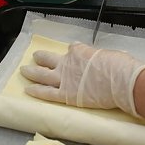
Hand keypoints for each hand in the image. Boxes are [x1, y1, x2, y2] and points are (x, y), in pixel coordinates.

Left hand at [21, 42, 144, 116]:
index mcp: (80, 51)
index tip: (73, 54)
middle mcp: (68, 63)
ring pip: (43, 74)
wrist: (120, 81)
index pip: (72, 50)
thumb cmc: (120, 67)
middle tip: (36, 56)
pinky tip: (28, 89)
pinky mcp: (65, 94)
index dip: (72, 53)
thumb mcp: (108, 54)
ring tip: (24, 70)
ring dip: (32, 72)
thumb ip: (98, 57)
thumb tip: (101, 58)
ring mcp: (64, 78)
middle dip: (41, 58)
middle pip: (50, 59)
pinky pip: (47, 92)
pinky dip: (36, 91)